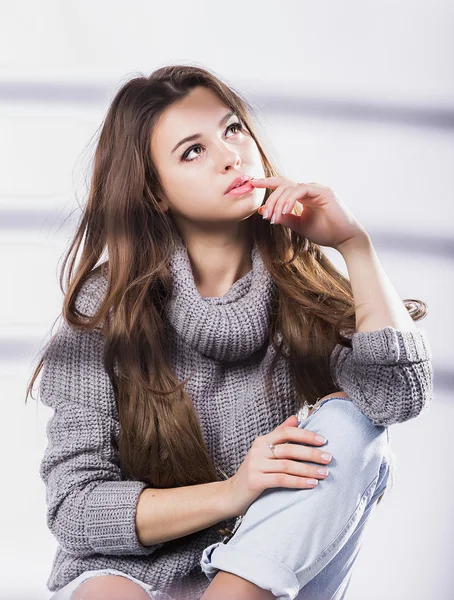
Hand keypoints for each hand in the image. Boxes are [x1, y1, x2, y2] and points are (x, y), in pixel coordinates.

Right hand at [225, 413, 332, 516]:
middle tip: (329, 458)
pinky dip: (298, 482)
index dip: (306, 435)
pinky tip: (312, 484)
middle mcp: (258, 450)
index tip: (324, 440)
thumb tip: (296, 417)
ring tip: (324, 473)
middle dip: (311, 453)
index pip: (286, 432)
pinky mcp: (255, 481)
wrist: (232, 494)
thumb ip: (280, 435)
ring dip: (308, 469)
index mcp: (262, 440)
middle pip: (289, 449)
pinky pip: (281, 480)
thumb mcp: (265, 452)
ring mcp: (255, 465)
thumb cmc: (255, 472)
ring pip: (287, 465)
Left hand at [251, 176, 368, 249]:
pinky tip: (284, 211)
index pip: (283, 185)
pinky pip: (300, 190)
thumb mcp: (298, 225)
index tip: (253, 183)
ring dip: (278, 203)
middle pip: (283, 186)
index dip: (267, 183)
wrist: (345, 239)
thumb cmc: (325, 232)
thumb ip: (283, 217)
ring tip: (273, 218)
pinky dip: (290, 199)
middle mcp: (309, 189)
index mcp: (303, 195)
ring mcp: (316, 188)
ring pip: (290, 188)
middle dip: (270, 199)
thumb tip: (263, 212)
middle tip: (265, 216)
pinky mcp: (323, 191)